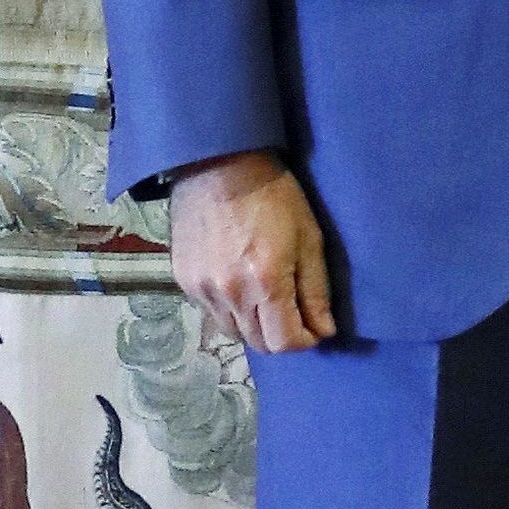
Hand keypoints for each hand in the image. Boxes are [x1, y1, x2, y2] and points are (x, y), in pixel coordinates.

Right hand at [169, 150, 336, 354]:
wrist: (220, 166)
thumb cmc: (276, 196)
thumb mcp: (309, 238)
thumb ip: (316, 290)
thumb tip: (324, 331)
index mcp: (266, 283)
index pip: (283, 342)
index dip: (304, 341)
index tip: (315, 328)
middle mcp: (230, 295)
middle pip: (257, 343)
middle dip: (281, 335)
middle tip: (294, 313)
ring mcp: (202, 290)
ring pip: (233, 332)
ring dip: (254, 325)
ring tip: (267, 298)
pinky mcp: (184, 282)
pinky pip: (211, 313)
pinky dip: (230, 309)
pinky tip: (240, 283)